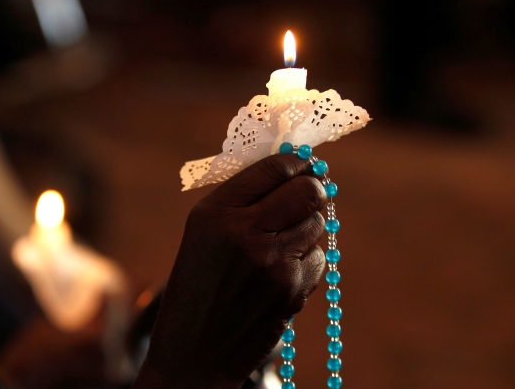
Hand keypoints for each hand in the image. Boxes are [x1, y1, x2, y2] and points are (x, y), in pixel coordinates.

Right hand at [135, 154, 326, 388]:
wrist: (195, 352)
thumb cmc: (197, 284)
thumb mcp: (202, 230)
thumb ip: (242, 197)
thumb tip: (290, 167)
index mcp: (217, 213)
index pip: (274, 168)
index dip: (296, 161)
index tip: (302, 163)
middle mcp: (246, 233)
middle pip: (308, 191)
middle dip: (314, 187)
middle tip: (309, 190)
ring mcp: (274, 263)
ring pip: (317, 223)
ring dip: (307, 225)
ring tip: (283, 238)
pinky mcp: (294, 290)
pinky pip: (319, 258)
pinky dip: (307, 258)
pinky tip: (281, 270)